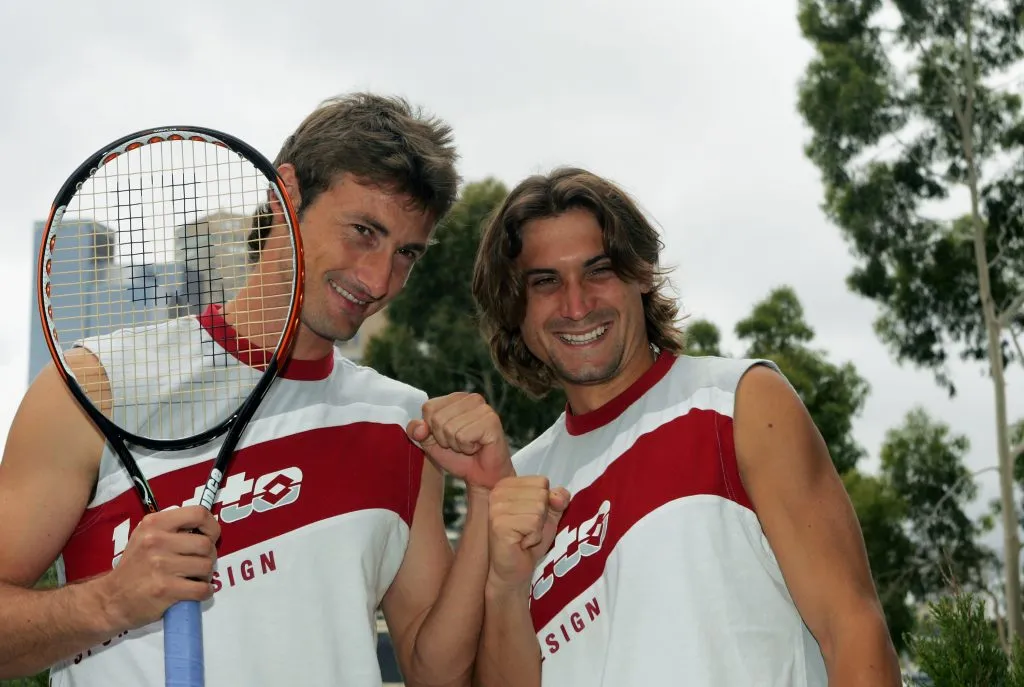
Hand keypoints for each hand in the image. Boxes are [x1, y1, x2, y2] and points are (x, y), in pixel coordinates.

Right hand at [97, 506, 219, 630]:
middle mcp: (156, 541)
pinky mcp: (165, 589)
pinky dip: (205, 591)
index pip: (198, 514)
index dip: (211, 526)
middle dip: (209, 555)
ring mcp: (161, 566)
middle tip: (200, 562)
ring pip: (206, 566)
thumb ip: (172, 528)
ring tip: (194, 577)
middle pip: (206, 544)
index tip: (211, 537)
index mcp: (154, 524)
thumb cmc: (134, 566)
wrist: (110, 599)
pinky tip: (196, 591)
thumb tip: (206, 527)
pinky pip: (202, 588)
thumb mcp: (145, 536)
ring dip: (206, 575)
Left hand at [407, 392, 514, 490]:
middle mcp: (472, 398)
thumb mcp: (430, 443)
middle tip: (460, 443)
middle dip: (444, 439)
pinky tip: (477, 447)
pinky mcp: (492, 422)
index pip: (428, 408)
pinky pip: (463, 436)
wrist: (482, 476)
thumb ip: (417, 431)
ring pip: (450, 428)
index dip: (432, 429)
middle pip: (437, 418)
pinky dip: (467, 448)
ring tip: (469, 446)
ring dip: (456, 445)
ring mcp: (484, 408)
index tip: (447, 437)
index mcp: (456, 398)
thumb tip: (419, 427)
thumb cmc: (459, 457)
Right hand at [487, 476, 569, 593]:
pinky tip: (522, 543)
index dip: (545, 503)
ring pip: (538, 508)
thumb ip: (558, 498)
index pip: (542, 481)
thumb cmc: (529, 540)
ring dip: (537, 528)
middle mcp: (498, 492)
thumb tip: (558, 497)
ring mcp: (496, 508)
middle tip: (527, 529)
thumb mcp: (549, 513)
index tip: (530, 517)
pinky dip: (534, 537)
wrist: (515, 569)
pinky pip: (533, 523)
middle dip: (541, 516)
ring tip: (525, 536)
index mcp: (507, 484)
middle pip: (541, 494)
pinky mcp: (499, 524)